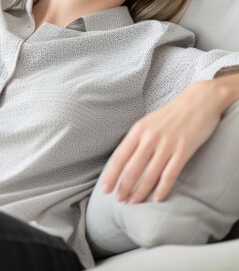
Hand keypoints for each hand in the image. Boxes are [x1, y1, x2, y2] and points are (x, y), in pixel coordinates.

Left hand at [102, 80, 222, 203]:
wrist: (198, 101)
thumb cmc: (172, 114)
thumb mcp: (149, 122)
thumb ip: (137, 139)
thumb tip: (124, 161)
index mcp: (139, 129)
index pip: (120, 156)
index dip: (112, 175)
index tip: (106, 189)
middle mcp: (150, 137)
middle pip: (133, 168)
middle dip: (124, 187)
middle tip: (120, 200)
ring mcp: (167, 144)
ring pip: (149, 174)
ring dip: (140, 191)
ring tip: (134, 202)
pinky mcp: (183, 150)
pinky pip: (170, 174)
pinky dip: (162, 189)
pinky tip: (156, 199)